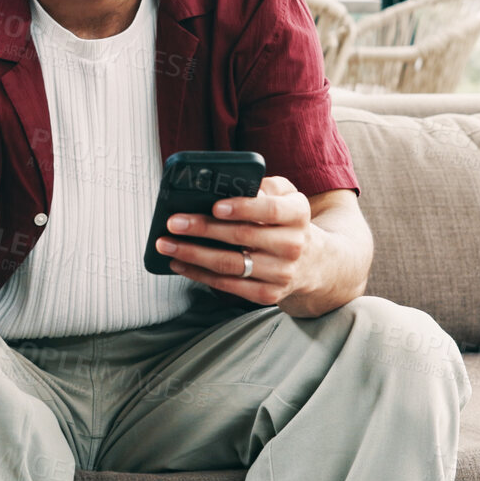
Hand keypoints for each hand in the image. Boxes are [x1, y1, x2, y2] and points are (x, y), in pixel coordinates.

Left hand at [156, 175, 317, 308]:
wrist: (312, 262)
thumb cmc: (286, 220)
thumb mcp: (286, 195)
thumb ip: (265, 186)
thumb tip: (234, 186)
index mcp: (297, 214)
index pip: (270, 210)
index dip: (243, 208)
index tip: (215, 206)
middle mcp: (293, 245)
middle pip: (242, 237)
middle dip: (203, 229)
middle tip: (173, 222)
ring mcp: (281, 273)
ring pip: (230, 264)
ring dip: (193, 255)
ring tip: (167, 245)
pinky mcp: (268, 295)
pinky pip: (228, 286)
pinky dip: (199, 275)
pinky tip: (180, 264)